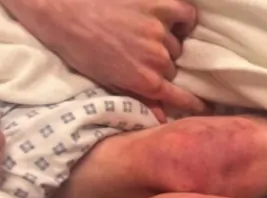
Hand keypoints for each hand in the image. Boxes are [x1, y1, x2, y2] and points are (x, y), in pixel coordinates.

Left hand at [0, 0, 204, 113]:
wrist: (62, 9)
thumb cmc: (79, 48)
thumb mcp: (106, 81)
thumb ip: (138, 98)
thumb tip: (160, 117)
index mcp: (145, 82)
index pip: (181, 98)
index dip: (194, 103)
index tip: (205, 106)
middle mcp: (157, 59)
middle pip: (173, 68)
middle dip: (162, 66)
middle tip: (142, 57)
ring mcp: (159, 31)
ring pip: (176, 44)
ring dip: (166, 43)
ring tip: (146, 35)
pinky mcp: (158, 5)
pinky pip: (186, 13)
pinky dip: (183, 18)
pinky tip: (173, 18)